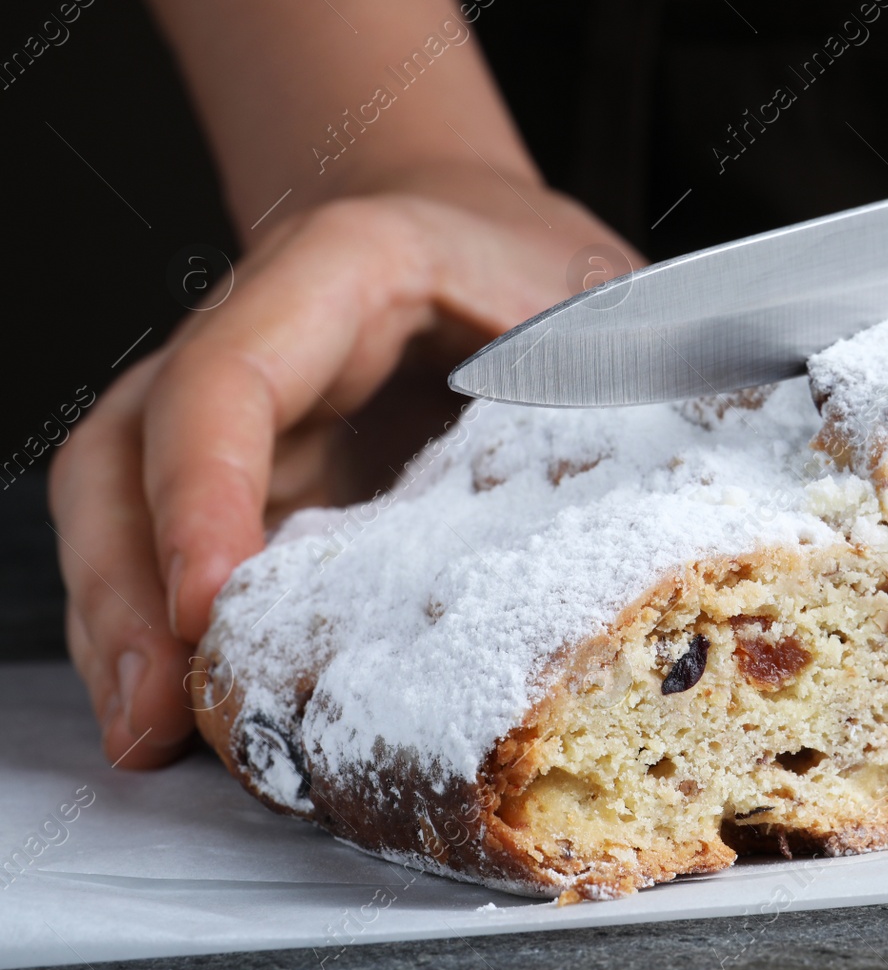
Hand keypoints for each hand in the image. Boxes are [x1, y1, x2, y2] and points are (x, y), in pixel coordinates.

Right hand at [49, 163, 640, 767]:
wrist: (484, 235)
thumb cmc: (544, 267)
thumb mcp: (602, 299)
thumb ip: (619, 372)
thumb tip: (682, 483)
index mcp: (344, 269)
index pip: (230, 380)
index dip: (205, 493)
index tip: (211, 602)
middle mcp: (260, 336)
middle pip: (132, 452)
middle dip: (127, 586)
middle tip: (157, 708)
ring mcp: (244, 413)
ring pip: (123, 503)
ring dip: (124, 622)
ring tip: (152, 733)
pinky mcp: (253, 474)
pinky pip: (173, 545)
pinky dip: (169, 628)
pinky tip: (188, 710)